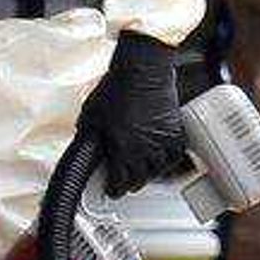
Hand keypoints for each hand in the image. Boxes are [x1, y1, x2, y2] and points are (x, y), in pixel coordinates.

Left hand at [76, 30, 188, 197]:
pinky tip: (161, 161)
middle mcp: (144, 148)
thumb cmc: (115, 87)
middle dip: (129, 183)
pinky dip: (168, 162)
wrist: (142, 69)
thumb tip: (84, 149)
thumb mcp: (91, 115)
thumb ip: (88, 137)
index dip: (113, 189)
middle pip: (139, 180)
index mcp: (121, 147)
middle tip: (124, 182)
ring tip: (142, 173)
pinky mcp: (175, 131)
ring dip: (148, 174)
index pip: (119, 182)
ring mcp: (161, 141)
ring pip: (158, 171)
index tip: (112, 190)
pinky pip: (175, 156)